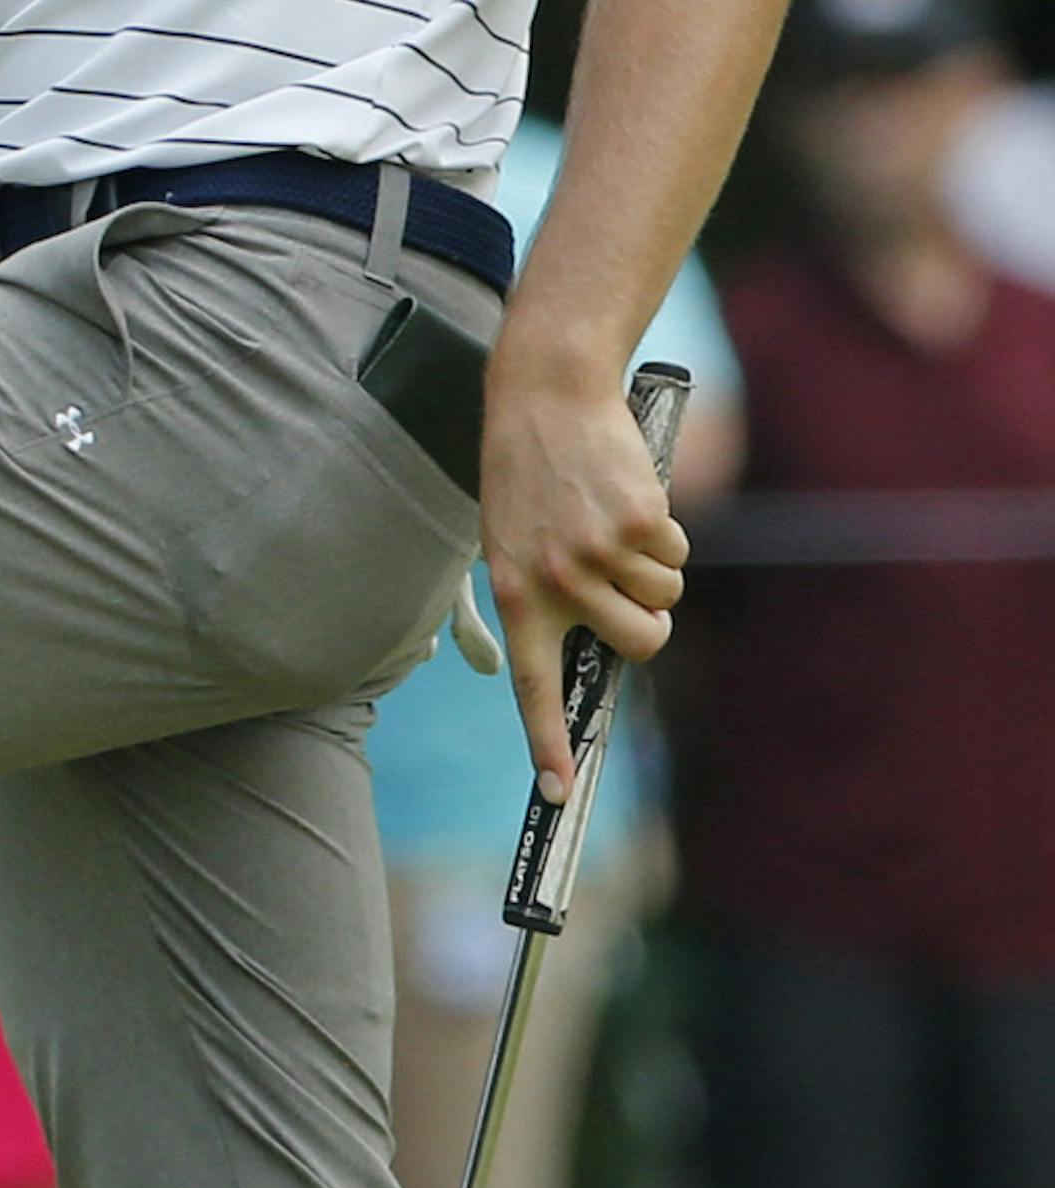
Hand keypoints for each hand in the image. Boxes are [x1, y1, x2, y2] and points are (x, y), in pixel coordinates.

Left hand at [481, 356, 687, 802]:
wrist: (548, 394)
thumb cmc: (528, 473)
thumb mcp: (510, 541)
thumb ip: (543, 599)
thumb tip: (585, 654)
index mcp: (517, 594)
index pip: (534, 687)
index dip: (547, 744)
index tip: (558, 794)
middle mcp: (559, 582)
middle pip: (641, 644)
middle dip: (650, 621)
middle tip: (631, 587)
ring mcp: (600, 553)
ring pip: (665, 597)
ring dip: (657, 568)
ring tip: (617, 523)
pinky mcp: (639, 521)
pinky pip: (677, 554)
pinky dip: (667, 532)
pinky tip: (631, 497)